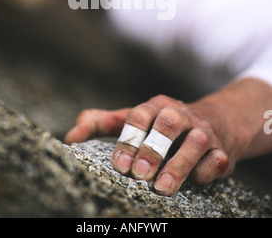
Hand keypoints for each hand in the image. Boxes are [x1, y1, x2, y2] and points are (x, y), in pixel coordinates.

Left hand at [65, 78, 271, 194]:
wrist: (217, 123)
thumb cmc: (163, 126)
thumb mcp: (134, 120)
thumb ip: (101, 123)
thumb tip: (71, 136)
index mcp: (156, 106)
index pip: (139, 114)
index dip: (129, 138)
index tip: (119, 165)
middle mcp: (180, 114)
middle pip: (168, 123)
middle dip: (153, 148)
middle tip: (139, 174)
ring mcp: (204, 131)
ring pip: (196, 141)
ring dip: (179, 164)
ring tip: (162, 188)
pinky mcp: (223, 150)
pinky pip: (218, 159)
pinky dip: (207, 170)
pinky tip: (196, 181)